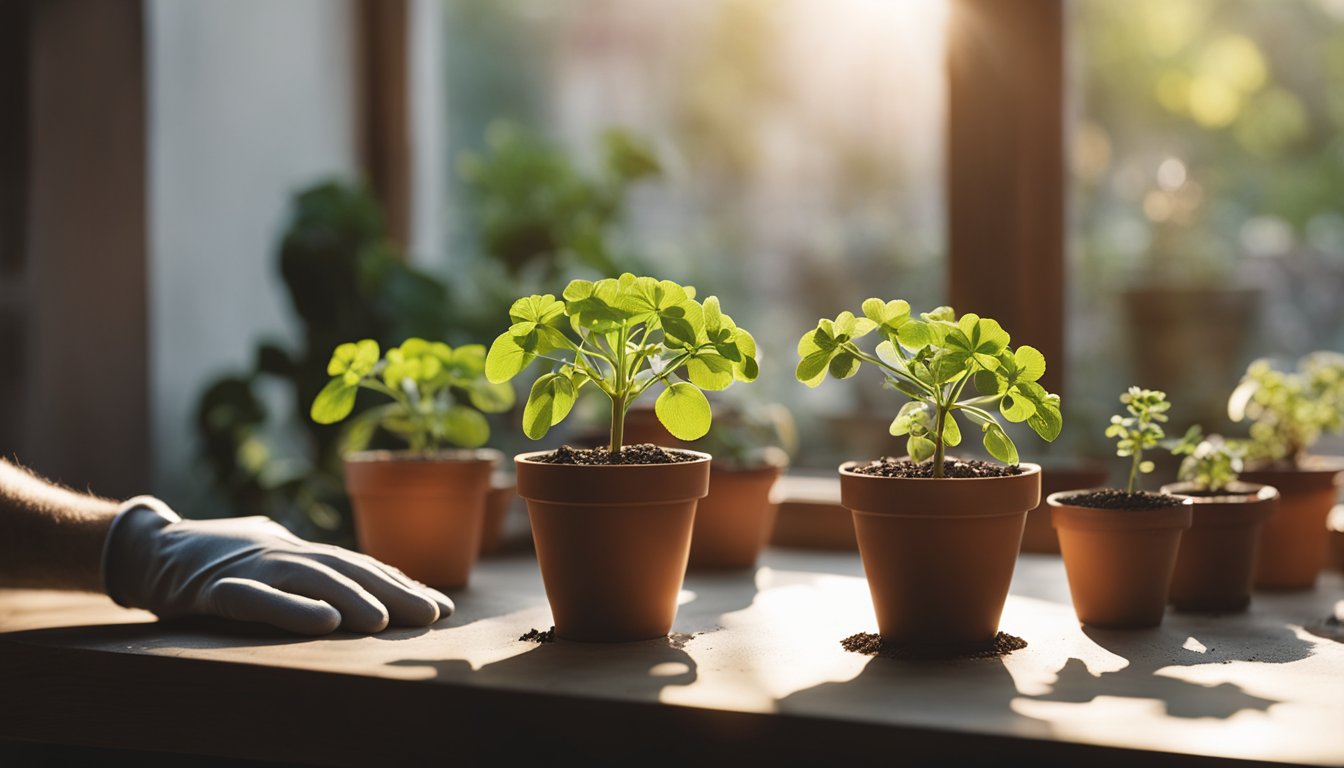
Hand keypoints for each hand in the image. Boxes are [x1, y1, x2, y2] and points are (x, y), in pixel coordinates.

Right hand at [102, 497, 454, 634]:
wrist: (151, 548)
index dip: (403, 585)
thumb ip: (321, 572)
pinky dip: (294, 610)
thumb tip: (377, 585)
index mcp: (302, 552)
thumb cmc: (224, 560)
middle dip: (394, 593)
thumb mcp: (278, 562)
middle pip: (348, 570)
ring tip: (387, 621)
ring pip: (311, 580)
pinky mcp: (217, 588)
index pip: (362, 566)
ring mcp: (252, 566)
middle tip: (434, 615)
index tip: (443, 607)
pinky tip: (326, 623)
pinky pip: (259, 599)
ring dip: (353, 599)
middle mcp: (285, 553)